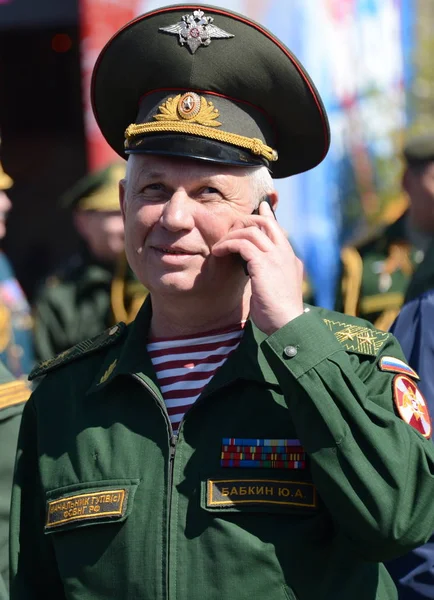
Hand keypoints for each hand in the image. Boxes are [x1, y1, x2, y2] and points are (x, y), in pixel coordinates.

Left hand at [212, 200, 304, 334]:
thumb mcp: (279, 289)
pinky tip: (218, 253)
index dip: (267, 216)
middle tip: (230, 229)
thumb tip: (257, 269)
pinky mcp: (263, 263)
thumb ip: (273, 274)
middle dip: (245, 221)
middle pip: (265, 222)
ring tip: (219, 247)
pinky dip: (228, 245)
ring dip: (231, 236)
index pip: (278, 229)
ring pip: (250, 231)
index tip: (260, 206)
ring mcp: (276, 256)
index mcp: (290, 259)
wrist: (287, 324)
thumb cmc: (280, 313)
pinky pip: (242, 244)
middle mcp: (285, 253)